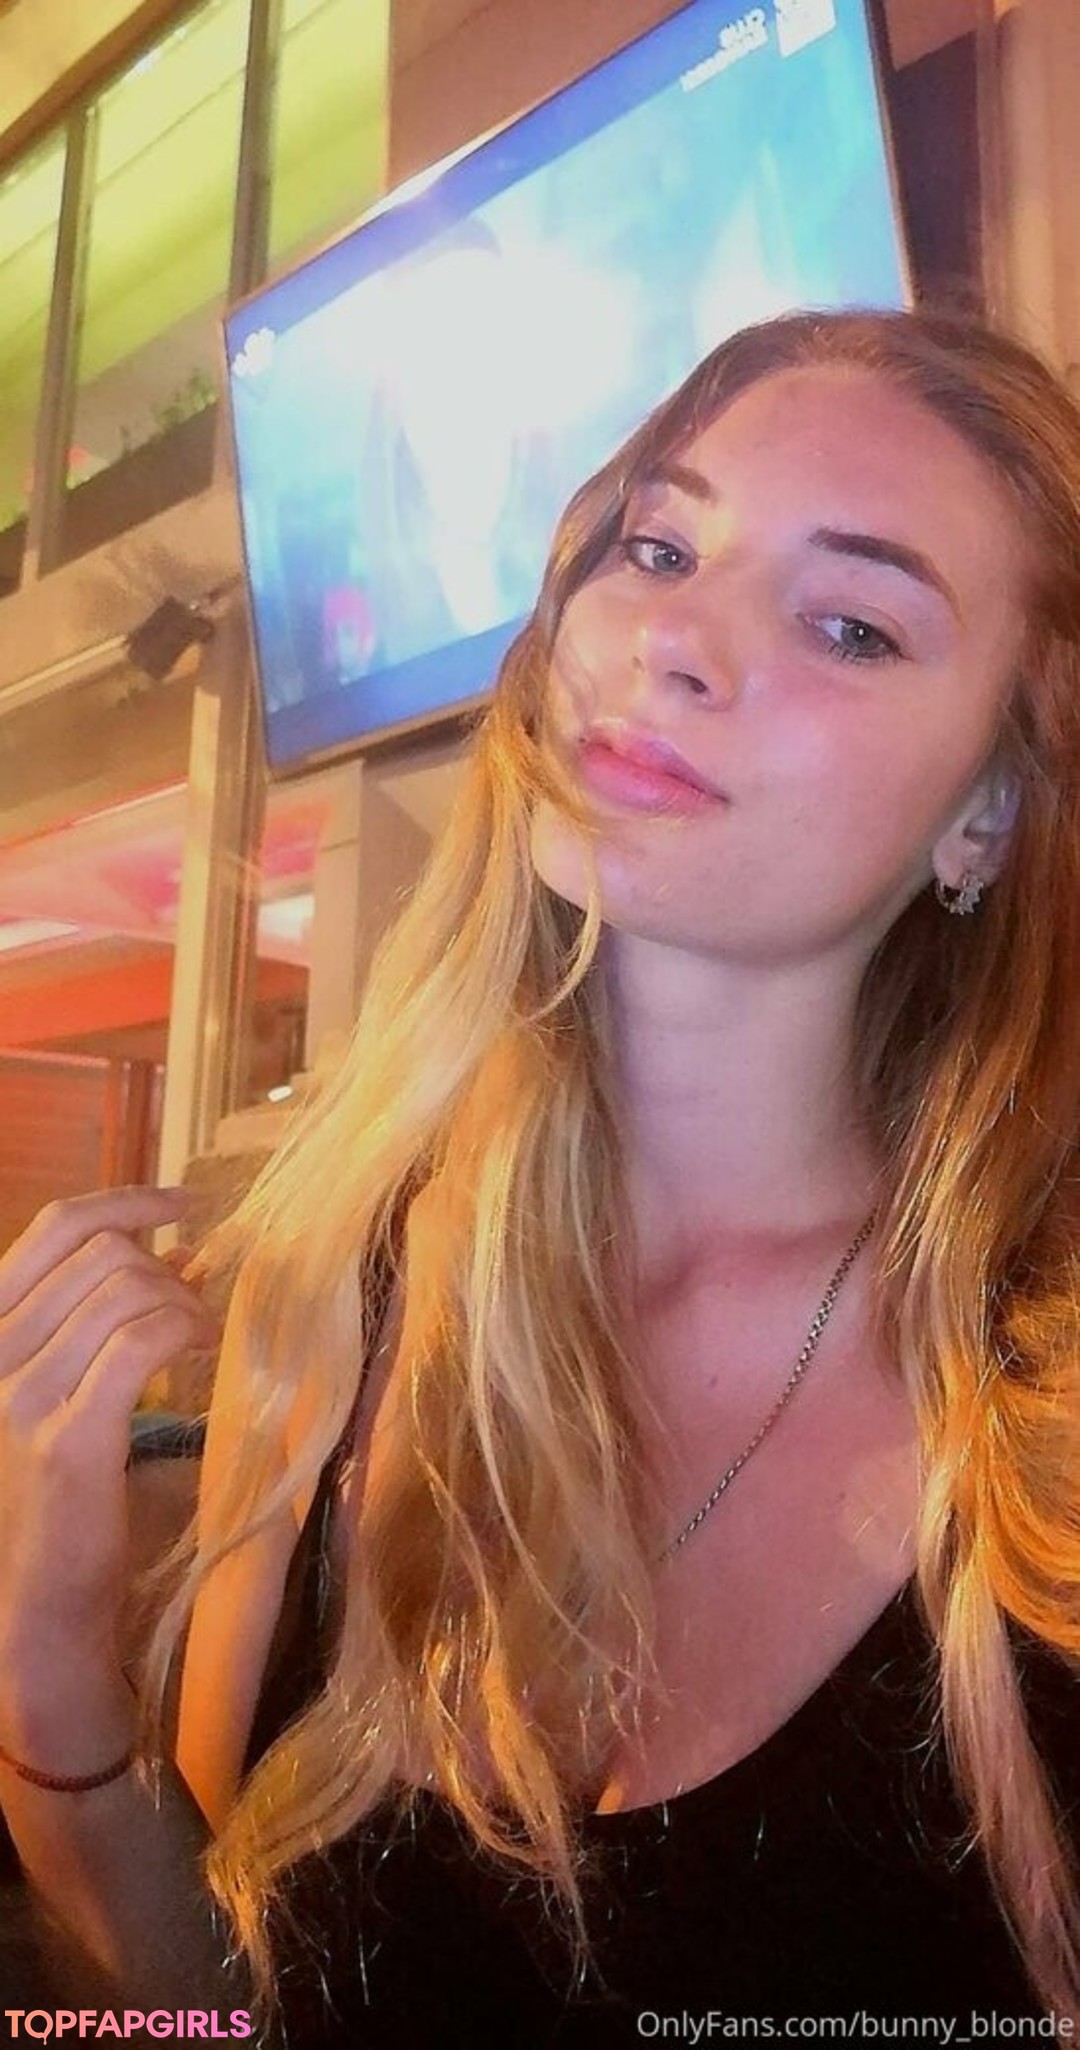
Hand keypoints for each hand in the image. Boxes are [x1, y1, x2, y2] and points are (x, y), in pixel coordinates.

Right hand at [0, 1187, 219, 1715]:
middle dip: (167, 1268)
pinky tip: (201, 1353)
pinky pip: (140, 1342)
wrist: (43, 1598)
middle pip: (103, 1255)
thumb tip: (169, 1247)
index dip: (126, 1201)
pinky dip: (183, 1332)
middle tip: (195, 1308)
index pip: (54, 1227)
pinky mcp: (68, 1438)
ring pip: (126, 1292)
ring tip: (200, 1338)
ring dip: (183, 1303)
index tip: (182, 1203)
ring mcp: (22, 1395)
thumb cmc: (67, 1490)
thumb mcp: (67, 1384)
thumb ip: (97, 1316)